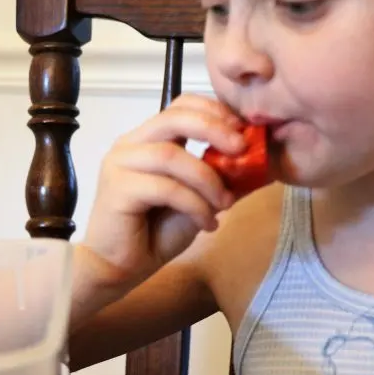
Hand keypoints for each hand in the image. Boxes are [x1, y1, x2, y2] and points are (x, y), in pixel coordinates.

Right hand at [82, 94, 244, 289]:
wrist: (119, 268)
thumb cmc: (155, 234)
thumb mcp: (196, 199)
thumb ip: (217, 176)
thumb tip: (256, 161)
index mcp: (146, 140)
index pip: (179, 105)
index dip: (212, 111)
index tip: (242, 130)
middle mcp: (130, 144)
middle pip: (173, 117)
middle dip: (213, 129)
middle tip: (241, 149)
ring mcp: (120, 164)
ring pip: (172, 155)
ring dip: (207, 179)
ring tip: (224, 204)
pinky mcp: (117, 188)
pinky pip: (165, 187)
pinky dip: (194, 204)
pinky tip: (207, 223)